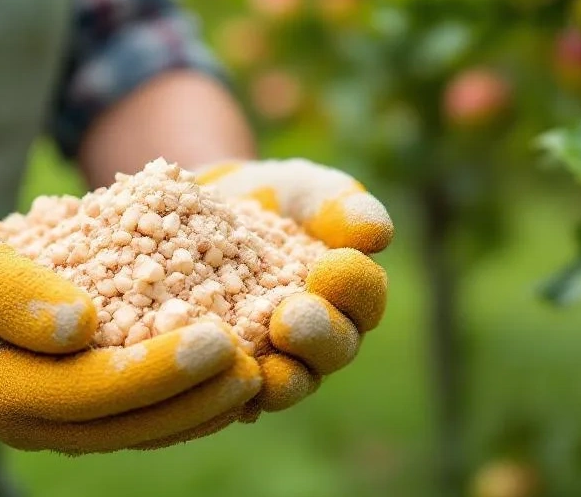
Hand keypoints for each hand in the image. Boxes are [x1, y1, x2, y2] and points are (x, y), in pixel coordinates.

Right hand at [0, 194, 261, 453]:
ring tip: (260, 368)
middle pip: (126, 422)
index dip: (159, 371)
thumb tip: (79, 328)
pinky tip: (226, 363)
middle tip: (259, 359)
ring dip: (198, 406)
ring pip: (136, 426)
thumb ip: (6, 290)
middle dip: (195, 397)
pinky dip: (179, 394)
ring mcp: (48, 414)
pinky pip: (132, 407)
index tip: (219, 338)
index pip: (92, 392)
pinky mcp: (67, 397)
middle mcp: (26, 417)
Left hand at [195, 159, 391, 413]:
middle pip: (330, 350)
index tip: (337, 265)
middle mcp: (317, 340)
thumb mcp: (302, 190)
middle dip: (315, 336)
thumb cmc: (269, 200)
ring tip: (262, 366)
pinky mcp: (223, 374)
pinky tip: (205, 373)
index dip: (355, 289)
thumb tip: (378, 233)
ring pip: (284, 383)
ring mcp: (272, 363)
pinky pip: (227, 391)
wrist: (203, 211)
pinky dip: (219, 385)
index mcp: (348, 297)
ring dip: (277, 378)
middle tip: (291, 319)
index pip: (363, 299)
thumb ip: (339, 206)